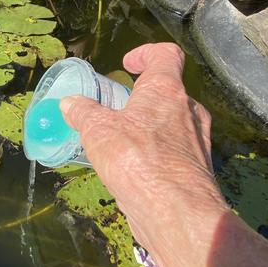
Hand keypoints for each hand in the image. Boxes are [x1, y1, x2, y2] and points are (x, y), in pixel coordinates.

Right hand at [60, 43, 228, 252]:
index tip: (129, 64)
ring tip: (122, 143)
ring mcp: (198, 143)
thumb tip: (70, 104)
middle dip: (144, 97)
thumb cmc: (136, 160)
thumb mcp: (98, 132)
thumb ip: (84, 113)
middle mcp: (189, 111)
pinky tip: (135, 172)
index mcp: (167, 90)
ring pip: (174, 124)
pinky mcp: (197, 171)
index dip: (147, 53)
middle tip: (120, 110)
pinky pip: (175, 153)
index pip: (167, 55)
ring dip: (151, 127)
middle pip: (170, 92)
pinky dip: (157, 155)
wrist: (176, 213)